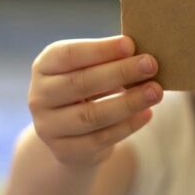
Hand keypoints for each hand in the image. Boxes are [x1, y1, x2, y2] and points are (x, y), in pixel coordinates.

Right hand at [28, 35, 162, 167]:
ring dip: (128, 102)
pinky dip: (127, 126)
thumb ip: (108, 60)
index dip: (100, 50)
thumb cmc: (88, 87)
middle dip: (120, 73)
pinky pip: (100, 138)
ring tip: (155, 91)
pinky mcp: (65, 151)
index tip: (130, 44)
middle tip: (151, 65)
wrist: (70, 133)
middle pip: (80, 84)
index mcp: (45, 66)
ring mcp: (48, 127)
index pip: (69, 55)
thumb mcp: (90, 68)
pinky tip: (147, 114)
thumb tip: (142, 55)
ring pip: (91, 115)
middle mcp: (39, 96)